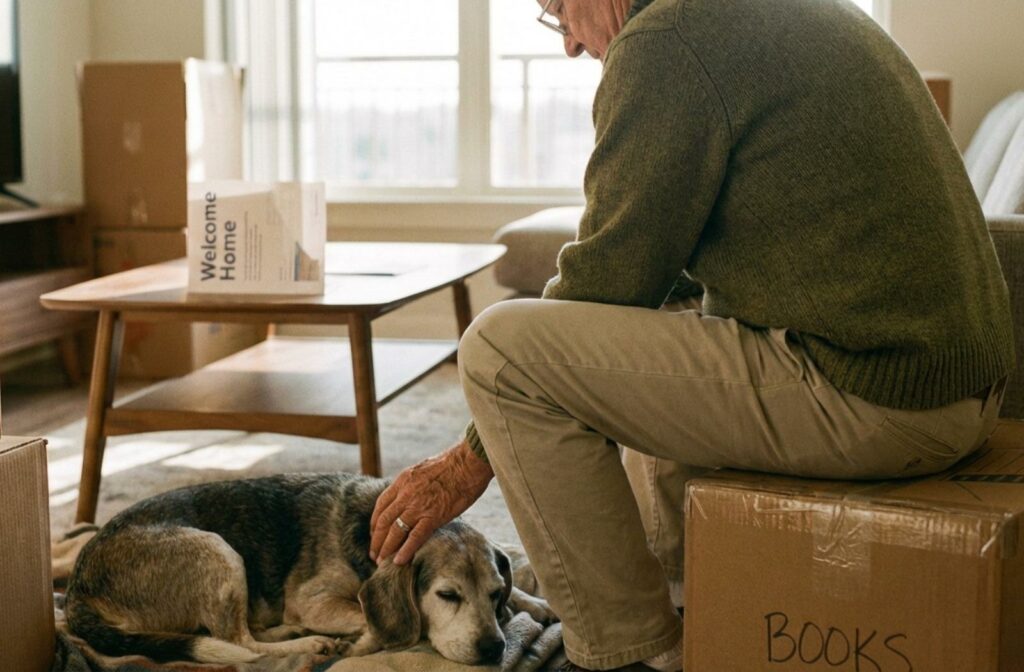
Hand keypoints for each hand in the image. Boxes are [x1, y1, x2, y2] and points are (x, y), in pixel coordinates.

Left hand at [370, 440, 493, 564]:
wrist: (468, 463)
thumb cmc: (453, 464)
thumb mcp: (423, 469)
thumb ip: (413, 483)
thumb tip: (412, 493)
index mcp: (403, 481)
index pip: (381, 505)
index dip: (375, 522)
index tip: (374, 533)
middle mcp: (406, 494)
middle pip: (384, 521)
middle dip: (377, 540)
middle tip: (374, 554)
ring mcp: (418, 506)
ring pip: (395, 531)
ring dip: (386, 548)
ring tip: (382, 562)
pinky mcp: (433, 516)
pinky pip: (415, 537)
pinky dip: (405, 550)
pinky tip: (400, 561)